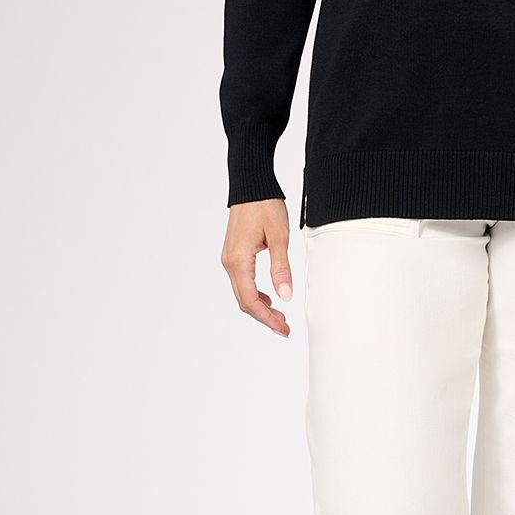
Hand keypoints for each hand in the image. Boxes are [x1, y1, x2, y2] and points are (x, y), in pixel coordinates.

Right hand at [222, 198, 294, 336]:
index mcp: (239, 261)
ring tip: (280, 316)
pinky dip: (255, 294)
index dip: (267, 319)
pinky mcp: (233, 255)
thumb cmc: (264, 206)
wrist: (251, 186)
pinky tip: (270, 297)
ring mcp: (229, 259)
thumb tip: (285, 296)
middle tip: (285, 328)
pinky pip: (242, 281)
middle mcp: (229, 263)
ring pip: (243, 293)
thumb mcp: (279, 237)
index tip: (283, 329)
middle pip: (244, 301)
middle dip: (265, 317)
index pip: (251, 301)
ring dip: (260, 307)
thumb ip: (281, 268)